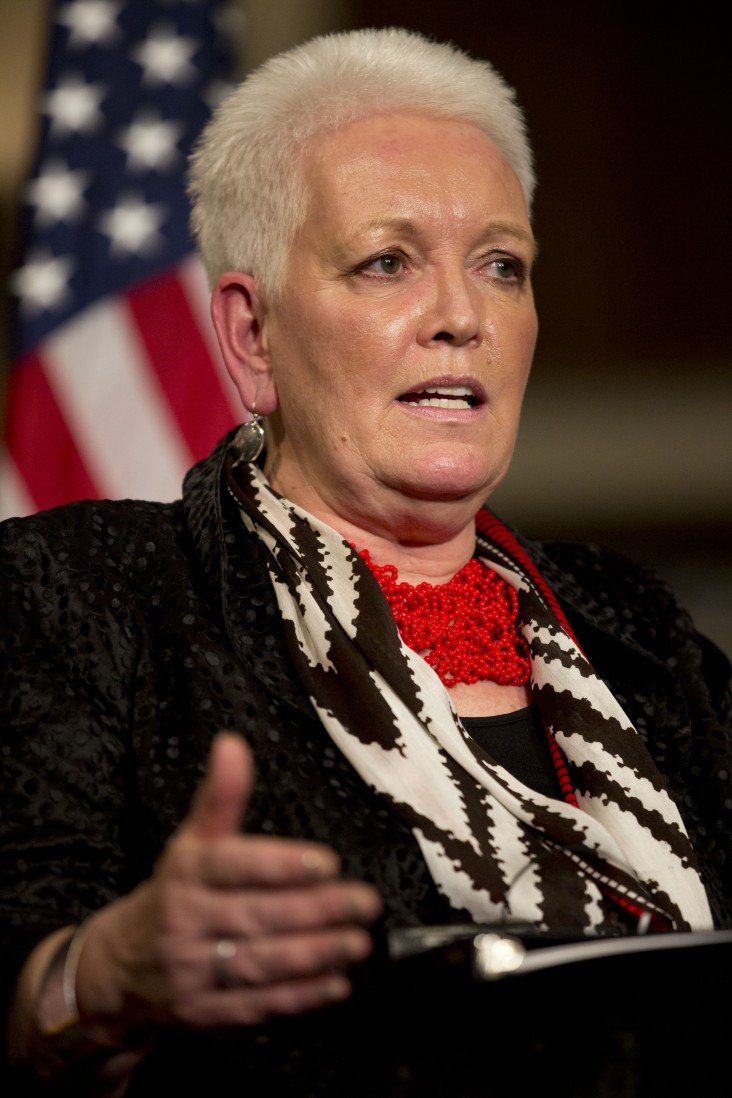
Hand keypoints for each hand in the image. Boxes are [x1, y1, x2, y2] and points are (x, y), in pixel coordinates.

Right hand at [74, 732, 382, 1041]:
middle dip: (315, 911)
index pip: (233, 866)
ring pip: (259, 963)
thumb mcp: (191, 841)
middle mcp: (186, 920)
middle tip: (364, 904)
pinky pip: (255, 1005)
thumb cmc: (174, 892)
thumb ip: (220, 797)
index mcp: (186, 872)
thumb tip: (232, 743)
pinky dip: (298, 997)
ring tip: (358, 943)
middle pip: (256, 916)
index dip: (280, 865)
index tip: (327, 862)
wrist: (118, 967)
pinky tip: (335, 984)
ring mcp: (192, 971)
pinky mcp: (203, 1013)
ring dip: (314, 955)